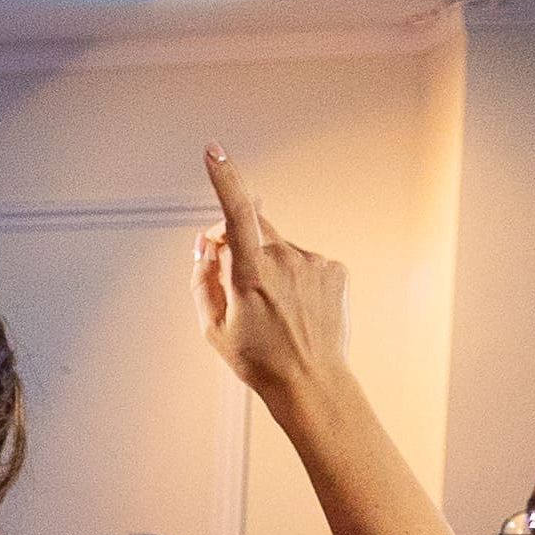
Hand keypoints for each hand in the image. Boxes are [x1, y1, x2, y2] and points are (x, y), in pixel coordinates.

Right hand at [189, 144, 347, 402]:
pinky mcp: (333, 268)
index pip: (235, 214)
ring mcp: (312, 262)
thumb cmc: (260, 360)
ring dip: (269, 265)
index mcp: (250, 274)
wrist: (311, 383)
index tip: (214, 152)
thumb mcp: (212, 327)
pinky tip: (295, 308)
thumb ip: (201, 279)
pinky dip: (295, 276)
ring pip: (279, 246)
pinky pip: (304, 260)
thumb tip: (206, 245)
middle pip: (254, 227)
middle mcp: (284, 261)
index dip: (224, 178)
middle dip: (238, 242)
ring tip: (272, 309)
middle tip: (232, 280)